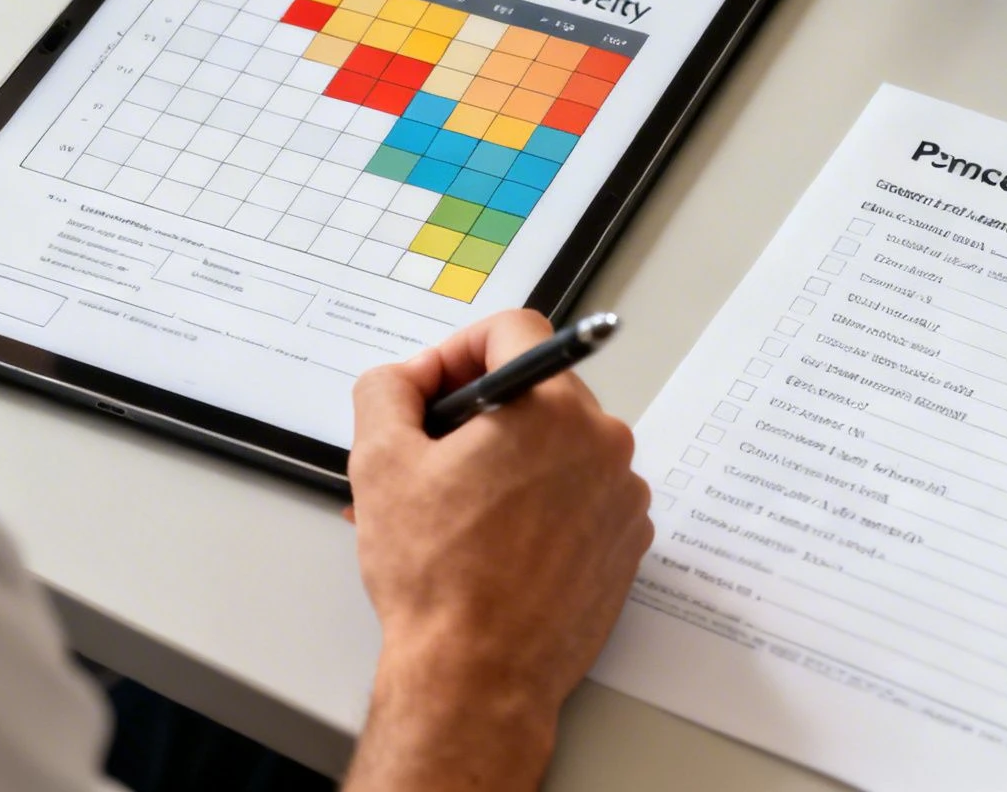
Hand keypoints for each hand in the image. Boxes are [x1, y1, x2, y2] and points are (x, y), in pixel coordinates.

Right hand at [342, 310, 652, 791]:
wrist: (479, 676)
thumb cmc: (437, 578)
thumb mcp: (380, 462)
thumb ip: (387, 389)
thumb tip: (407, 377)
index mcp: (552, 408)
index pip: (513, 331)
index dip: (458, 350)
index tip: (430, 389)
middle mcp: (603, 442)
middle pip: (537, 391)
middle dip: (477, 414)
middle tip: (428, 457)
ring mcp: (623, 495)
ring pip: (557, 446)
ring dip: (505, 462)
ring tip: (449, 510)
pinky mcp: (627, 542)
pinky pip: (581, 494)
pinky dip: (540, 503)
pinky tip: (492, 540)